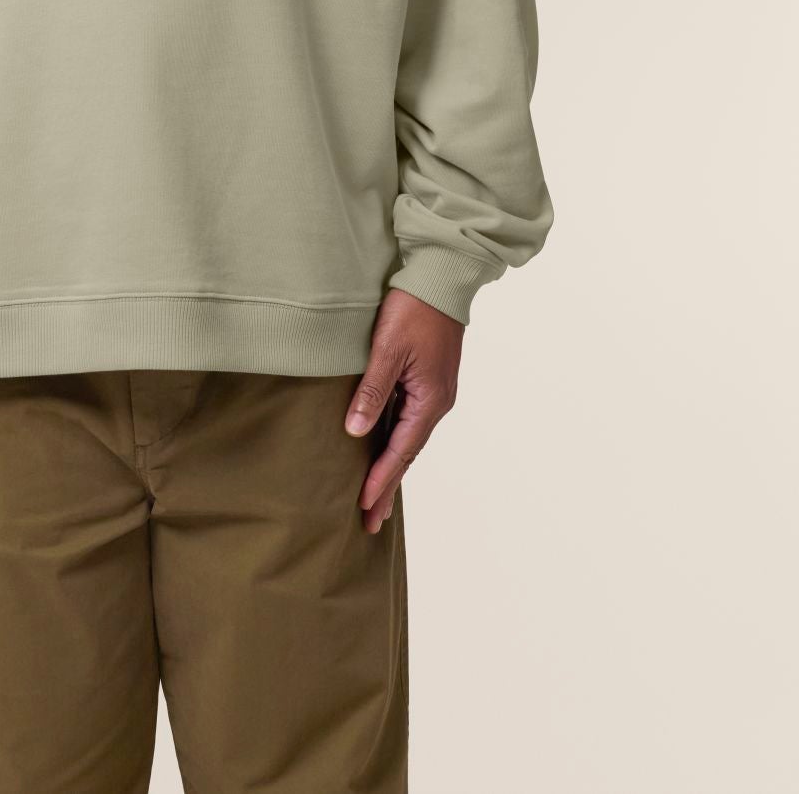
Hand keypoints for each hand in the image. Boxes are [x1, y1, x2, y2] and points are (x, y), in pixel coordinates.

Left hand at [343, 291, 462, 533]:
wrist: (442, 276)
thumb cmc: (414, 308)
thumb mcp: (388, 349)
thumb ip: (372, 391)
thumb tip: (356, 431)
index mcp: (430, 400)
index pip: (401, 451)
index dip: (381, 480)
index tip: (363, 507)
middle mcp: (436, 402)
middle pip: (407, 452)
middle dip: (387, 485)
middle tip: (369, 522)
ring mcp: (434, 391)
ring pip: (408, 437)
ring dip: (391, 466)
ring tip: (373, 495)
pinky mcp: (428, 378)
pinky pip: (409, 419)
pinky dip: (396, 441)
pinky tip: (383, 449)